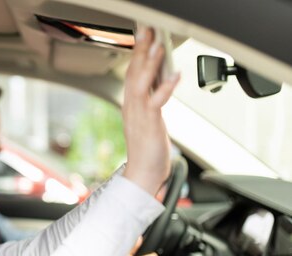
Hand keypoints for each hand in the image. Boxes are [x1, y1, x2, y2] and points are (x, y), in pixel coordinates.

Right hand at [122, 27, 179, 195]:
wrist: (141, 175)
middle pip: (134, 73)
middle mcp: (132, 107)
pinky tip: (175, 75)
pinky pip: (157, 102)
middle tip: (146, 30)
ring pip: (141, 84)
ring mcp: (139, 115)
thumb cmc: (147, 151)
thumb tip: (162, 82)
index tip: (142, 36)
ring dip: (149, 63)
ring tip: (158, 46)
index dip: (137, 53)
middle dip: (140, 50)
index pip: (132, 74)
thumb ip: (153, 101)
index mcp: (131, 106)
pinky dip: (166, 87)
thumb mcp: (149, 121)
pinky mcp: (149, 125)